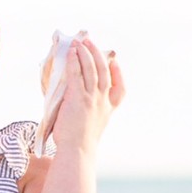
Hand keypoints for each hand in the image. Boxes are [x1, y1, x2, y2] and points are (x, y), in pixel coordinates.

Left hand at [51, 36, 124, 154]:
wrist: (76, 151)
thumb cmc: (78, 144)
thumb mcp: (90, 128)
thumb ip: (88, 115)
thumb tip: (73, 107)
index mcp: (108, 109)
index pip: (120, 89)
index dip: (119, 73)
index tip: (115, 62)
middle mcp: (102, 101)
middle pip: (104, 71)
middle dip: (97, 54)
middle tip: (89, 42)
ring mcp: (91, 98)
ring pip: (91, 68)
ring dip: (85, 52)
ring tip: (79, 42)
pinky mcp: (78, 97)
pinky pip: (76, 74)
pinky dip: (74, 61)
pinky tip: (71, 52)